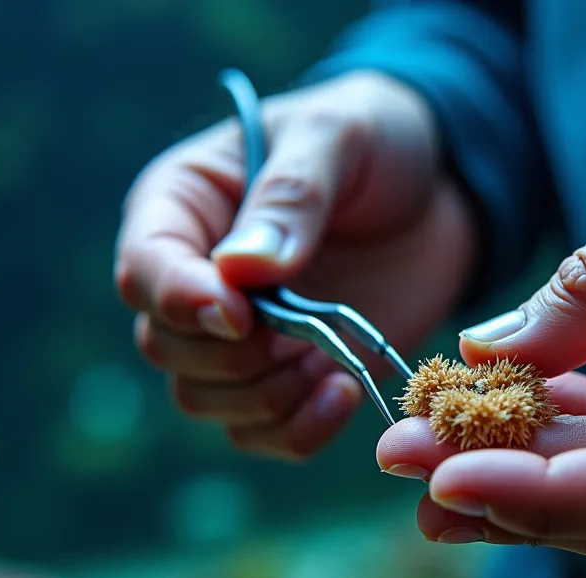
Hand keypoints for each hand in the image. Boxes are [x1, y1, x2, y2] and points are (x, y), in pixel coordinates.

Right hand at [115, 72, 476, 459]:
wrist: (440, 188)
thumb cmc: (375, 140)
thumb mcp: (338, 138)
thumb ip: (293, 196)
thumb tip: (243, 272)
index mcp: (182, 205)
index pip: (144, 268)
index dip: (180, 301)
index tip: (240, 315)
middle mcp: (194, 275)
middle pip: (166, 345)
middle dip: (233, 355)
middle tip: (302, 335)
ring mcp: (238, 334)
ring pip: (203, 398)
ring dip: (266, 397)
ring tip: (331, 365)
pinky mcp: (285, 374)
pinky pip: (258, 431)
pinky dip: (295, 430)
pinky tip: (345, 395)